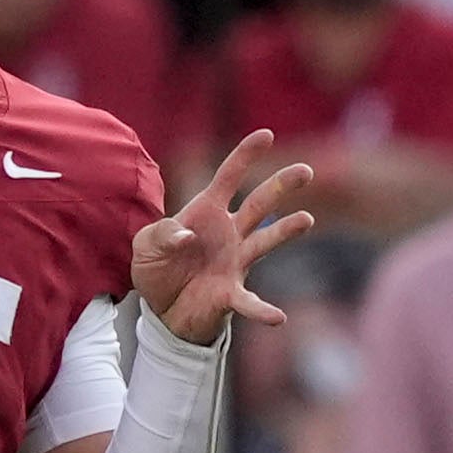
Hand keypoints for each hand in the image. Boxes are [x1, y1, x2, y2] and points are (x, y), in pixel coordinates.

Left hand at [132, 128, 314, 345]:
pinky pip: (250, 301)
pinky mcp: (231, 294)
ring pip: (265, 241)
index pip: (228, 177)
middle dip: (281, 185)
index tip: (266, 135)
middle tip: (306, 170)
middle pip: (259, 203)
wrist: (160, 311)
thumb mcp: (145, 245)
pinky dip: (262, 310)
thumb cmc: (156, 269)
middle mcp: (229, 232)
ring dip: (285, 230)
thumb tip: (187, 236)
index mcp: (206, 212)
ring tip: (306, 220)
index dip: (245, 155)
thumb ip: (161, 234)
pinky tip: (278, 317)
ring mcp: (235, 262)